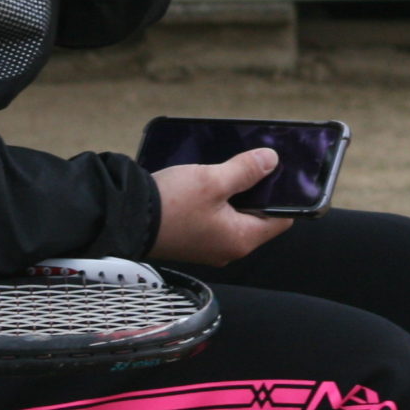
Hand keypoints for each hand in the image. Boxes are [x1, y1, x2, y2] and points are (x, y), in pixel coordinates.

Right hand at [149, 147, 290, 265]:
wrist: (124, 219)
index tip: (281, 173)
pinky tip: (207, 181)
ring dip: (234, 193)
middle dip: (257, 191)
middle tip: (252, 164)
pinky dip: (216, 201)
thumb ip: (246, 170)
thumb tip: (271, 161)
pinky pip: (215, 219)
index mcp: (241, 239)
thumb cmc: (170, 205)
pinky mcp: (192, 240)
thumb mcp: (213, 180)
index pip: (282, 219)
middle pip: (258, 217)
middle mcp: (228, 248)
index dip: (285, 196)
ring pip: (234, 216)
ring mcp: (208, 246)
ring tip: (229, 169)